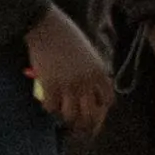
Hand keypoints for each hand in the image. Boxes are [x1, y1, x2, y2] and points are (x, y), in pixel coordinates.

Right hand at [23, 9, 115, 136]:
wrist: (47, 26)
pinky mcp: (50, 85)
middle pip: (91, 115)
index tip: (94, 111)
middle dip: (86, 125)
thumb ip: (93, 72)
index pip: (107, 101)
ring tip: (62, 116)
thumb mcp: (90, 53)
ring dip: (66, 119)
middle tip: (79, 128)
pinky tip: (48, 103)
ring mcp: (68, 85)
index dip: (101, 109)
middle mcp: (87, 82)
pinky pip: (51, 107)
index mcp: (99, 73)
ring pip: (71, 115)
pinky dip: (50, 108)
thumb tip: (90, 91)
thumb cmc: (68, 36)